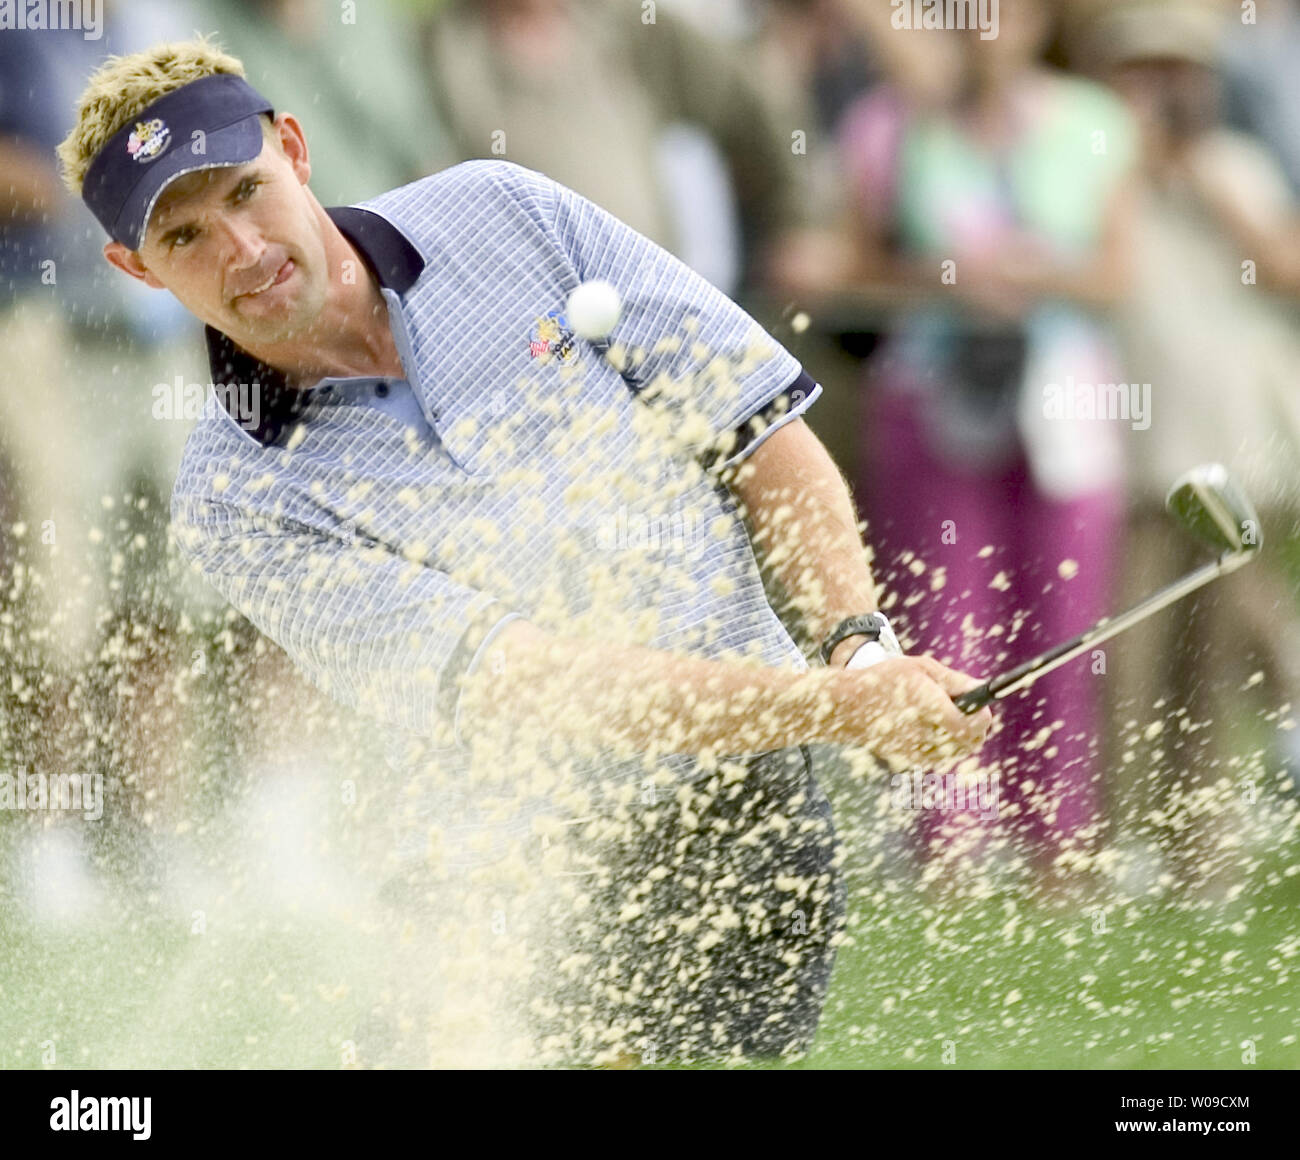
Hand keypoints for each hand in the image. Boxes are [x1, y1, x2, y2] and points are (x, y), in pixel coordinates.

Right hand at [830, 655, 992, 766]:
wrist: (846, 706)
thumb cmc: (884, 680)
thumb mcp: (919, 668)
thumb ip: (953, 681)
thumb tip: (982, 689)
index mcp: (927, 705)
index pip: (971, 725)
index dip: (983, 718)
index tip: (983, 708)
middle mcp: (922, 732)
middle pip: (969, 743)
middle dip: (976, 730)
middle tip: (971, 714)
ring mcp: (914, 750)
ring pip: (955, 753)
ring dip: (961, 739)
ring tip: (951, 720)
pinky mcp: (907, 760)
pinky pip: (939, 758)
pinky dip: (943, 747)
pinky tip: (935, 730)